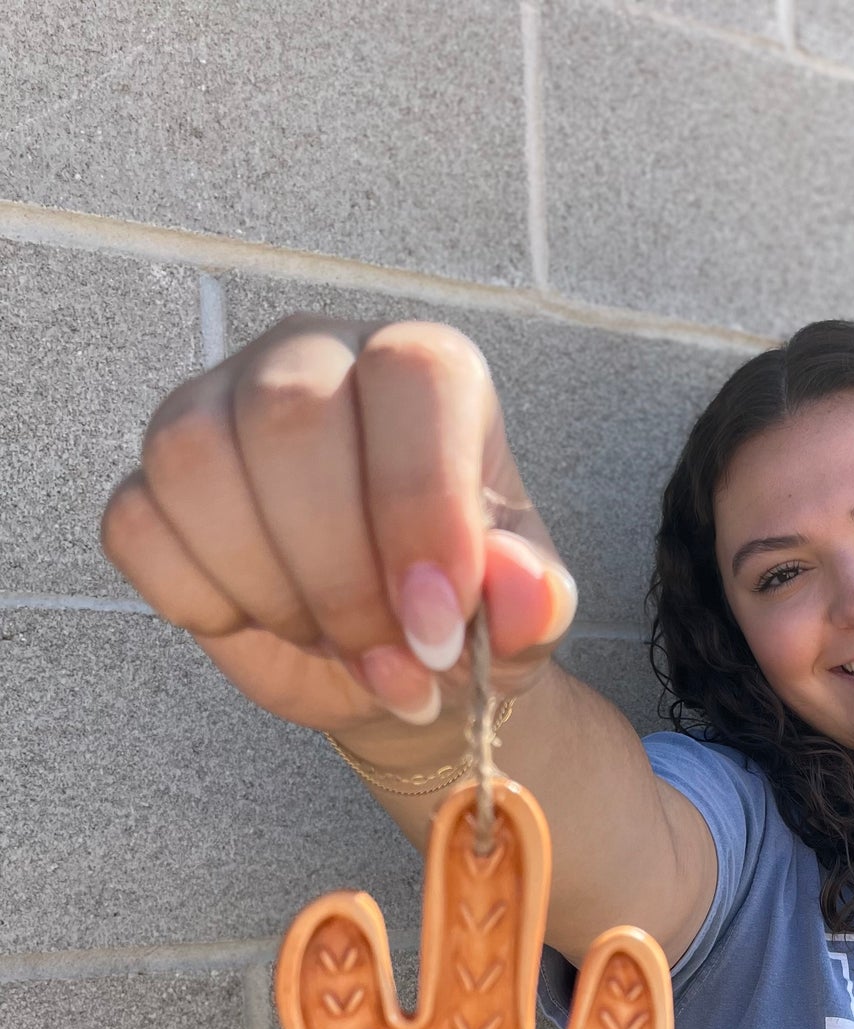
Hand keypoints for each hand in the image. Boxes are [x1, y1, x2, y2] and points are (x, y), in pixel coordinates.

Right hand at [100, 314, 576, 758]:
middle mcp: (315, 360)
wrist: (395, 662)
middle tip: (389, 660)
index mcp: (425, 371)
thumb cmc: (462, 619)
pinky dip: (202, 599)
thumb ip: (532, 603)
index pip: (411, 378)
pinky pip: (141, 525)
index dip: (419, 508)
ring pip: (197, 462)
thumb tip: (530, 591)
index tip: (437, 629)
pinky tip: (264, 621)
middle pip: (289, 416)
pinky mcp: (154, 479)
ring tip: (335, 643)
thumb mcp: (520, 624)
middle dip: (340, 574)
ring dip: (273, 589)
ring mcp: (219, 409)